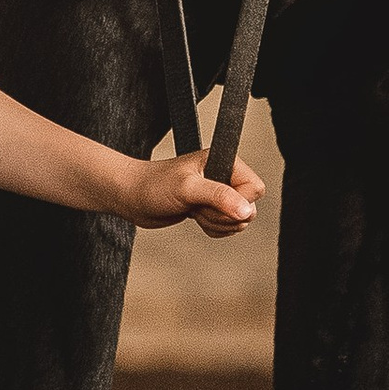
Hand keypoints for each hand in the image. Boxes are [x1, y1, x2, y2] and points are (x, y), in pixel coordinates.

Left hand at [125, 148, 264, 236]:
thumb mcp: (188, 189)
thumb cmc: (154, 185)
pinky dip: (211, 228)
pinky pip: (226, 228)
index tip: (213, 202)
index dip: (238, 202)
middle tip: (198, 205)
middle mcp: (224, 175)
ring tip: (192, 209)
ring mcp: (218, 193)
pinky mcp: (211, 208)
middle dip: (222, 216)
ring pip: (237, 221)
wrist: (133, 197)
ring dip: (214, 222)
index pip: (255, 188)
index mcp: (225, 161)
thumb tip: (247, 211)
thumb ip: (219, 196)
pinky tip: (193, 216)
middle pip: (249, 209)